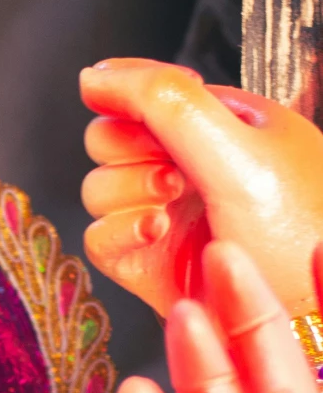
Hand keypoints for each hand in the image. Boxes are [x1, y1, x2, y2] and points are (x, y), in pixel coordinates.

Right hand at [79, 58, 322, 317]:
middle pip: (108, 139)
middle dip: (130, 154)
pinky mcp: (147, 263)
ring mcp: (167, 215)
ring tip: (170, 209)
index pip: (141, 88)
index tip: (151, 125)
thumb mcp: (237, 148)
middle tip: (176, 175)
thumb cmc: (299, 232)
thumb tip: (91, 76)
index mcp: (221, 123)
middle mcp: (190, 166)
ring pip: (98, 188)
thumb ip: (163, 100)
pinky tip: (156, 234)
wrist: (309, 317)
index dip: (130, 101)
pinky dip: (118, 232)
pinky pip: (97, 236)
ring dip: (126, 194)